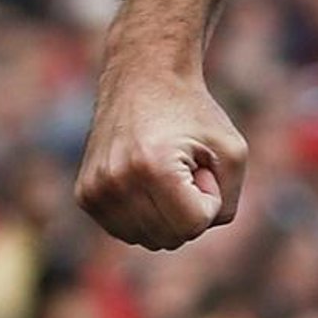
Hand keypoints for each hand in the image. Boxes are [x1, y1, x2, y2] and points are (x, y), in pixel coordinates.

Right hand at [75, 60, 247, 249]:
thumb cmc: (194, 113)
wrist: (143, 78)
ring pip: (148, 239)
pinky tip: (146, 179)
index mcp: (153, 167)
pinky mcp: (85, 195)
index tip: (202, 166)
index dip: (210, 199)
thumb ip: (228, 202)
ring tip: (165, 172)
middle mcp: (116, 182)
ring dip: (167, 213)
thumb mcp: (232, 151)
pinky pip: (127, 230)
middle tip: (185, 167)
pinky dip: (146, 213)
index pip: (195, 225)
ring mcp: (95, 191)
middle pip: (171, 238)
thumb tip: (197, 230)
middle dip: (189, 207)